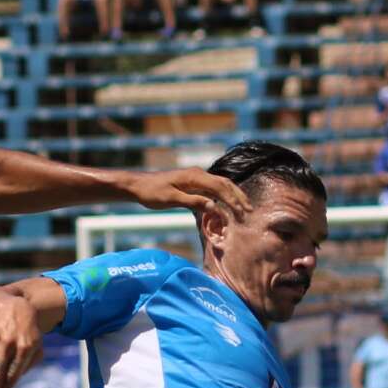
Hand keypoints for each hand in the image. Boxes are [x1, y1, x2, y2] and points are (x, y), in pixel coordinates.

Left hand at [125, 168, 250, 222]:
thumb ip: (193, 202)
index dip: (233, 200)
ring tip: (243, 208)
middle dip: (238, 197)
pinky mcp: (193, 183)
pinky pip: (213, 188)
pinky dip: (224, 196)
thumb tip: (213, 206)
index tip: (241, 212)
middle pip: (225, 184)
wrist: (138, 185)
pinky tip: (228, 204)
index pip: (220, 187)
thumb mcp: (171, 199)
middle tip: (249, 211)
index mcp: (195, 177)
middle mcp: (198, 174)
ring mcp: (196, 177)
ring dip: (233, 196)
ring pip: (221, 185)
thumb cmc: (152, 193)